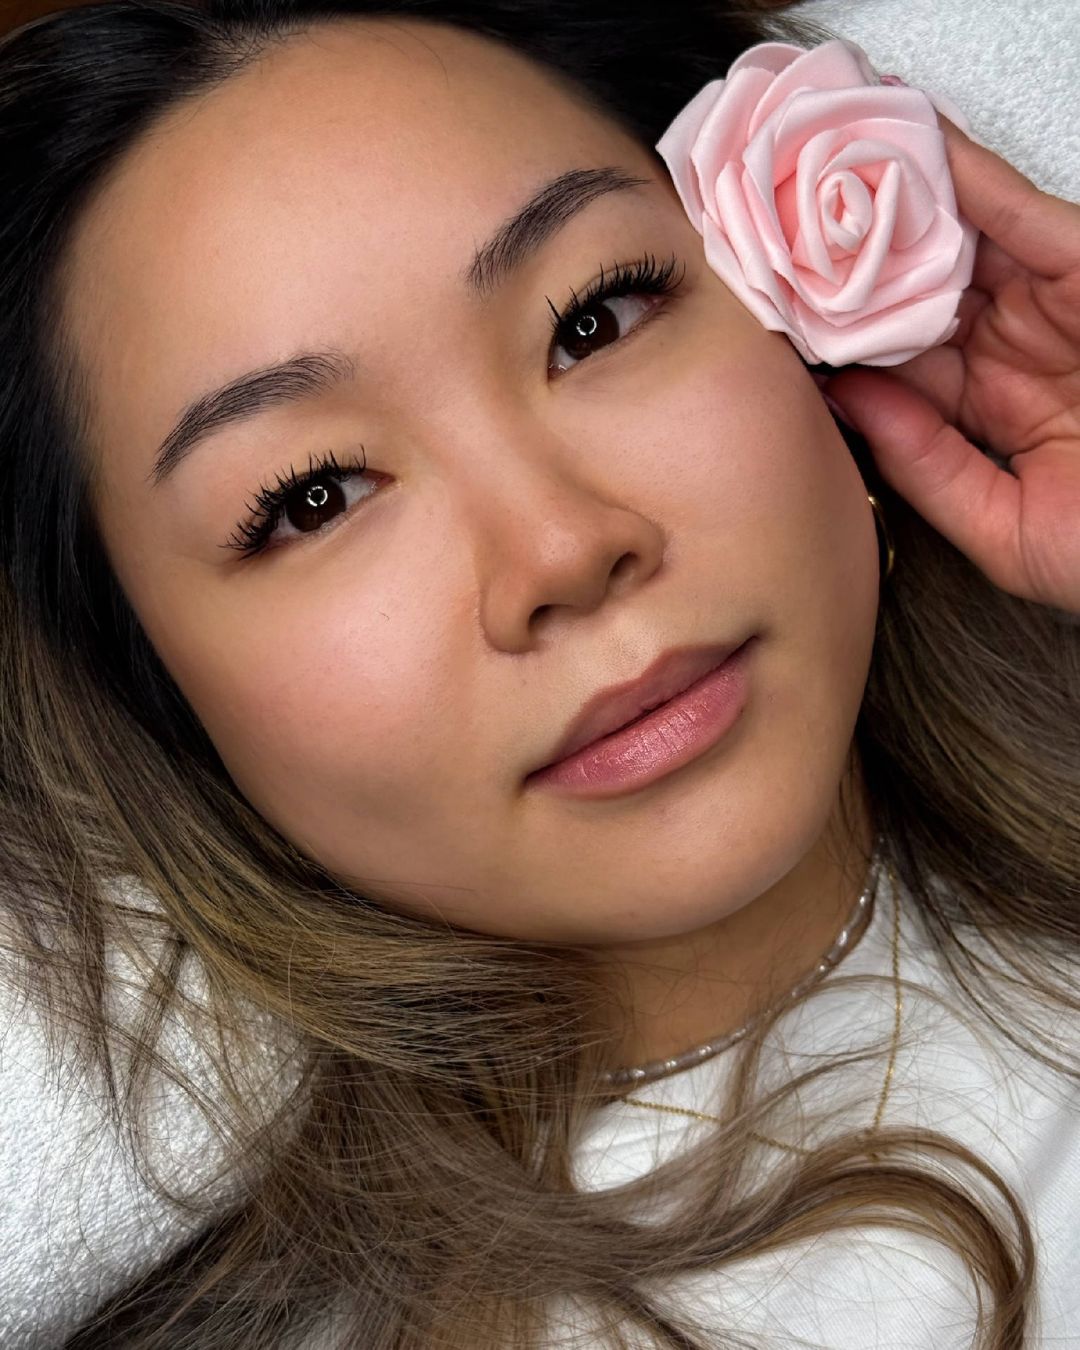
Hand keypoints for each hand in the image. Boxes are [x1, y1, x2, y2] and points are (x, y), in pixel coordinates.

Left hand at [824, 118, 1079, 615]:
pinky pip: (1023, 220)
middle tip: (781, 211)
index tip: (768, 299)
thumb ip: (925, 466)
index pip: (889, 356)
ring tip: (829, 161)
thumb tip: (846, 399)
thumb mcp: (1001, 529)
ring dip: (899, 201)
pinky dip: (972, 184)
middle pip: (914, 287)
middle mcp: (1009, 351)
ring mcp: (1047, 310)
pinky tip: (912, 155)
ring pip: (961, 240)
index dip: (830, 325)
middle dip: (851, 252)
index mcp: (981, 409)